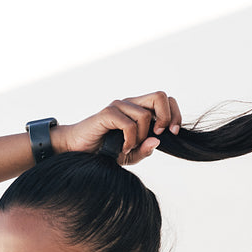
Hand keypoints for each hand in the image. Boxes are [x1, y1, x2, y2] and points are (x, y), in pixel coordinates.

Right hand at [55, 91, 181, 165]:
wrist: (77, 151)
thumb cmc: (103, 151)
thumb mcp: (130, 155)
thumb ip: (145, 150)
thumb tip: (157, 141)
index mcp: (138, 109)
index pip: (165, 100)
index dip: (174, 114)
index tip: (173, 132)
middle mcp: (130, 104)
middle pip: (160, 96)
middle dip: (166, 117)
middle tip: (158, 134)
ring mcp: (118, 107)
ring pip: (145, 114)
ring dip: (141, 136)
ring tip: (129, 147)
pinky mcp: (107, 113)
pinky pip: (129, 125)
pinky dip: (129, 140)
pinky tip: (122, 148)